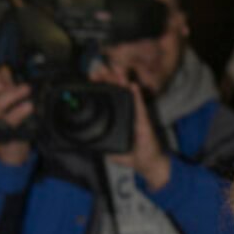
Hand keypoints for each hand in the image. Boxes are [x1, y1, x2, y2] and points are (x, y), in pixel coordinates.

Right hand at [0, 64, 33, 166]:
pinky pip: (11, 118)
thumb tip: (4, 68)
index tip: (2, 76)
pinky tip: (29, 106)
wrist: (10, 145)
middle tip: (13, 85)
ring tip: (26, 89)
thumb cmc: (7, 116)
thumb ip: (4, 82)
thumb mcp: (5, 96)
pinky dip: (21, 111)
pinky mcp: (5, 130)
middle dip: (0, 84)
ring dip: (13, 94)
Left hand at [93, 65, 169, 190]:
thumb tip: (86, 145)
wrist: (148, 164)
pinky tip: (132, 86)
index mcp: (118, 117)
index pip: (109, 98)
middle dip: (109, 79)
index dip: (101, 86)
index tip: (92, 77)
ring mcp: (136, 116)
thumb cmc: (133, 156)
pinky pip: (140, 106)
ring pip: (128, 95)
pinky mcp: (144, 121)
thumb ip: (101, 146)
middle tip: (100, 69)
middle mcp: (127, 113)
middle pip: (117, 91)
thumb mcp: (111, 152)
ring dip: (121, 81)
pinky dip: (136, 96)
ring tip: (115, 70)